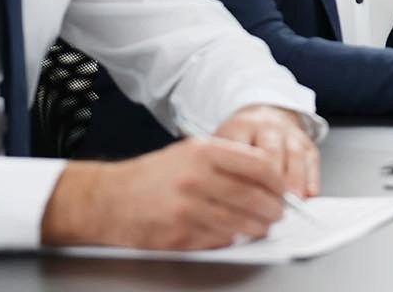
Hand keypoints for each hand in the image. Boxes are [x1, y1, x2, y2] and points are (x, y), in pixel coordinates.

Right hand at [40, 137, 288, 249]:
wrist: (107, 200)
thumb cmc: (152, 176)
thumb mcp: (189, 153)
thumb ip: (227, 162)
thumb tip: (267, 177)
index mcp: (203, 152)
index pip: (260, 166)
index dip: (278, 182)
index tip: (285, 190)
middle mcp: (196, 178)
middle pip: (254, 197)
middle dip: (273, 209)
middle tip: (278, 213)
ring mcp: (186, 209)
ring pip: (240, 223)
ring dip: (256, 228)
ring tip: (260, 227)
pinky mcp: (178, 235)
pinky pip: (217, 240)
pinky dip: (229, 239)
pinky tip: (230, 234)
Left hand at [214, 104, 319, 198]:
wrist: (260, 119)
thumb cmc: (237, 142)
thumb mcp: (220, 150)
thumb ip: (224, 172)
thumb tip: (230, 207)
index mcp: (239, 127)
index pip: (242, 153)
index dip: (244, 180)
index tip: (243, 203)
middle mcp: (266, 126)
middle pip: (271, 153)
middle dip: (272, 182)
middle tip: (270, 206)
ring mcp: (288, 132)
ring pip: (294, 155)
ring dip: (294, 182)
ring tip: (291, 203)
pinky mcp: (306, 141)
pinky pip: (311, 159)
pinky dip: (312, 179)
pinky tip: (309, 195)